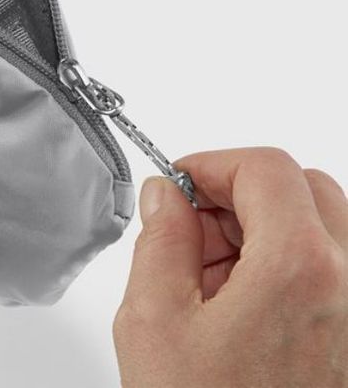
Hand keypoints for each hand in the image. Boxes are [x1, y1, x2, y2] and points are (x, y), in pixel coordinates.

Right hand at [114, 148, 346, 386]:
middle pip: (303, 189)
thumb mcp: (155, 321)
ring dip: (265, 229)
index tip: (181, 183)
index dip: (212, 164)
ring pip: (323, 225)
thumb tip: (165, 194)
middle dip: (239, 195)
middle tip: (194, 229)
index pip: (265, 168)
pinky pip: (335, 268)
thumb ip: (159, 237)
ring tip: (214, 280)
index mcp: (302, 270)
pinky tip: (244, 305)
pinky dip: (289, 263)